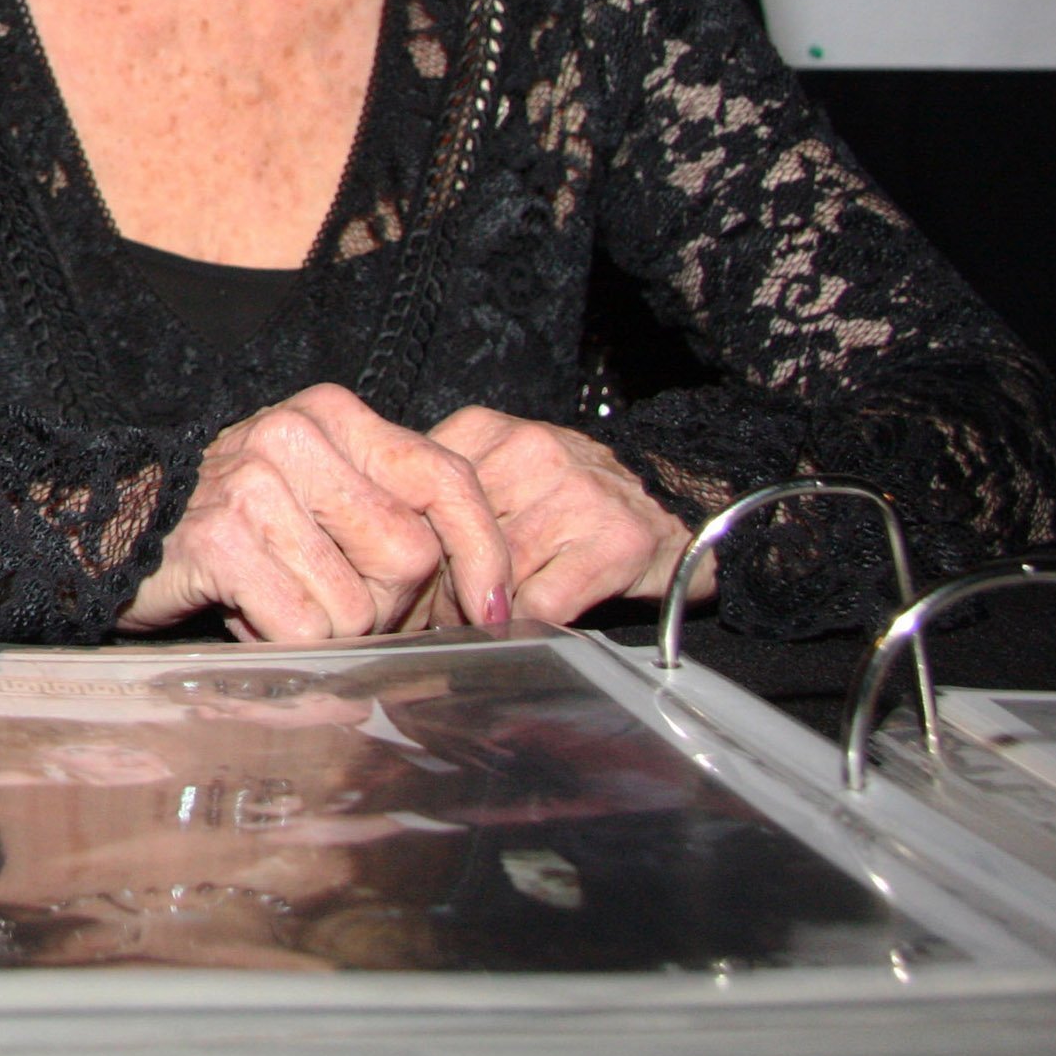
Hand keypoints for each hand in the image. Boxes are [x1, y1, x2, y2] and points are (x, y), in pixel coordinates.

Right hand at [122, 384, 514, 641]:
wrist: (110, 533)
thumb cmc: (235, 524)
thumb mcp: (319, 493)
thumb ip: (394, 513)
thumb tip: (489, 591)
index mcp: (334, 415)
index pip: (447, 478)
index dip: (486, 551)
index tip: (495, 609)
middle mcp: (296, 435)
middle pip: (412, 556)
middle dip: (387, 605)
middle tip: (329, 600)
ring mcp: (255, 484)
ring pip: (360, 605)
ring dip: (327, 630)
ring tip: (277, 599)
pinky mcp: (221, 539)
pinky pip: (304, 629)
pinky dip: (283, 643)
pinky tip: (247, 614)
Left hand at [424, 406, 703, 622]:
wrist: (676, 498)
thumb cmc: (570, 496)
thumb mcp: (497, 470)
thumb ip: (441, 493)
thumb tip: (378, 547)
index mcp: (487, 430)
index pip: (415, 493)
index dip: (406, 544)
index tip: (401, 576)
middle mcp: (530, 452)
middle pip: (449, 536)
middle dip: (435, 586)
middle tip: (429, 615)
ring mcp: (575, 494)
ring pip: (490, 572)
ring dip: (475, 611)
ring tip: (473, 622)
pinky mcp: (613, 541)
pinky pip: (539, 601)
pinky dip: (522, 623)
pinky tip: (522, 625)